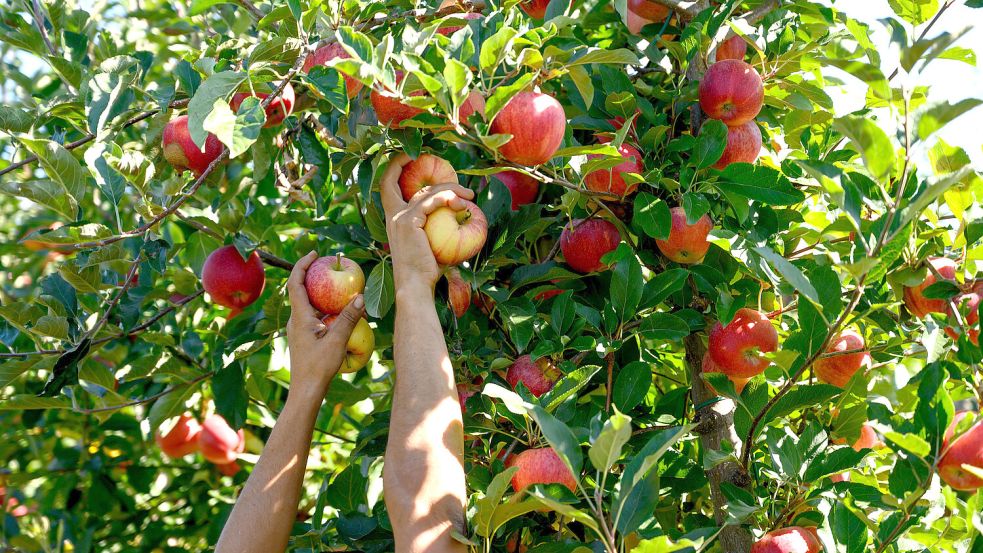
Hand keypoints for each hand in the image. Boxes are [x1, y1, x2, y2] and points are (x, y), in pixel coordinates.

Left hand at [285, 252, 364, 401]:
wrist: (307, 390)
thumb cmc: (319, 366)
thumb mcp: (337, 341)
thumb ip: (348, 317)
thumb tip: (360, 296)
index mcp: (300, 316)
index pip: (295, 283)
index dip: (302, 265)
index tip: (314, 254)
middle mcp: (297, 320)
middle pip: (301, 290)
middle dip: (314, 275)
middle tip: (330, 266)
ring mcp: (300, 329)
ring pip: (308, 303)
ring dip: (321, 293)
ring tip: (339, 287)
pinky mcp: (305, 337)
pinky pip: (314, 315)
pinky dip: (325, 308)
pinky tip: (340, 312)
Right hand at [380, 152, 474, 293]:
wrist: (416, 286)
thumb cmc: (427, 271)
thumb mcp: (432, 243)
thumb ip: (437, 226)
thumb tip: (461, 214)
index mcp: (394, 218)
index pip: (388, 185)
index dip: (396, 166)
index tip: (412, 156)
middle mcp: (393, 215)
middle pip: (403, 179)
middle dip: (421, 167)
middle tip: (454, 177)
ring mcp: (399, 217)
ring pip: (426, 191)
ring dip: (451, 188)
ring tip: (470, 195)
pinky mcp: (409, 221)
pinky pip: (432, 202)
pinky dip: (449, 199)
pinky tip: (463, 204)